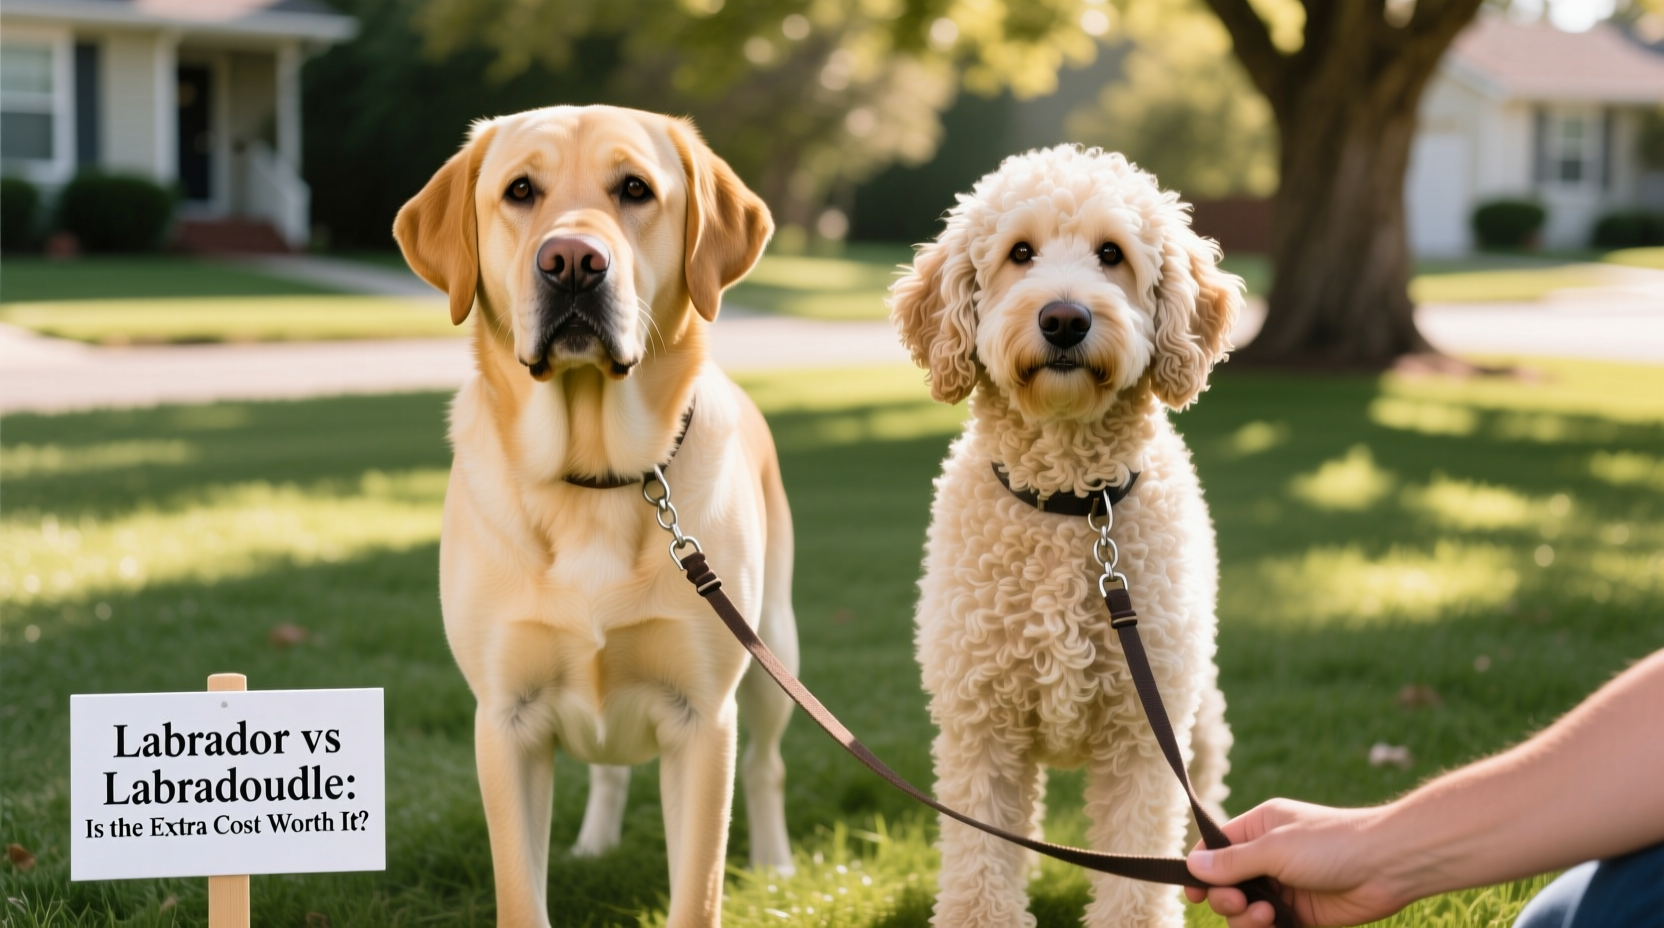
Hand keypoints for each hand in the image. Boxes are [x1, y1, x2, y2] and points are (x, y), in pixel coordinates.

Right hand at [1182, 799, 1408, 927]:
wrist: (1386, 866)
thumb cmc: (1330, 844)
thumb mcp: (1274, 848)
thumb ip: (1232, 862)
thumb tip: (1193, 866)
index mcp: (1259, 829)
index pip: (1216, 849)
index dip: (1201, 870)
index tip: (1194, 894)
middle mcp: (1268, 857)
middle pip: (1226, 885)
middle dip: (1226, 898)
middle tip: (1238, 903)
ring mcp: (1285, 887)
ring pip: (1246, 911)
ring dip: (1247, 918)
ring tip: (1268, 915)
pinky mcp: (1301, 915)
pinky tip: (1277, 924)